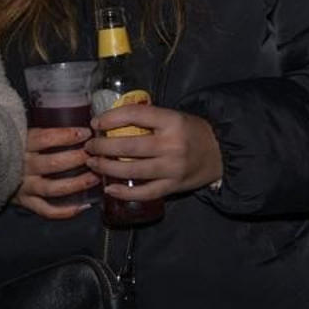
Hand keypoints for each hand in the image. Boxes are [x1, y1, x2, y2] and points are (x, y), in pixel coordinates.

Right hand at [14, 125, 99, 219]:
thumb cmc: (8, 145)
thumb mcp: (17, 131)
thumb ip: (37, 128)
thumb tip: (68, 115)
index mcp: (19, 144)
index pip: (44, 138)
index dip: (66, 136)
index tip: (85, 132)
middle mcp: (21, 166)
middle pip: (53, 164)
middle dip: (77, 158)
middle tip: (94, 154)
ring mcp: (23, 186)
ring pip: (53, 188)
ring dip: (77, 183)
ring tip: (94, 177)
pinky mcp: (25, 202)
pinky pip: (46, 210)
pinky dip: (66, 211)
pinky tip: (83, 205)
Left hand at [86, 105, 222, 200]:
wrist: (220, 152)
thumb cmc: (190, 131)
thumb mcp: (172, 116)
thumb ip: (146, 118)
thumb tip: (108, 120)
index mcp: (171, 121)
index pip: (134, 115)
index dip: (110, 118)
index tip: (95, 123)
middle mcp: (172, 145)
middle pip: (128, 147)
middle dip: (102, 147)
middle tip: (89, 146)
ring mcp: (173, 168)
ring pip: (132, 170)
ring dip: (107, 168)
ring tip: (93, 163)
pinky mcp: (173, 186)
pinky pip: (145, 192)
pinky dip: (125, 192)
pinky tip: (110, 189)